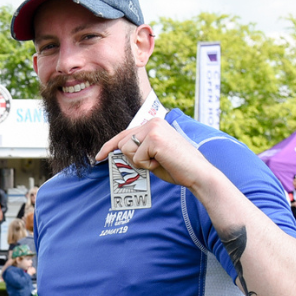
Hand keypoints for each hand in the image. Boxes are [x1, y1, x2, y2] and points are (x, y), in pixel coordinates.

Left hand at [94, 113, 217, 190]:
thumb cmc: (177, 167)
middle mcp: (153, 122)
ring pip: (127, 150)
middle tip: (154, 162)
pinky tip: (162, 162)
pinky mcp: (154, 139)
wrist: (197, 173)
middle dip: (131, 158)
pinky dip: (147, 165)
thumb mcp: (153, 155)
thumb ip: (137, 150)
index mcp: (153, 124)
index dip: (109, 146)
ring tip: (160, 161)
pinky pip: (137, 158)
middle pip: (122, 143)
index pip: (124, 134)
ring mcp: (153, 128)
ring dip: (141, 162)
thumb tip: (116, 153)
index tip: (98, 157)